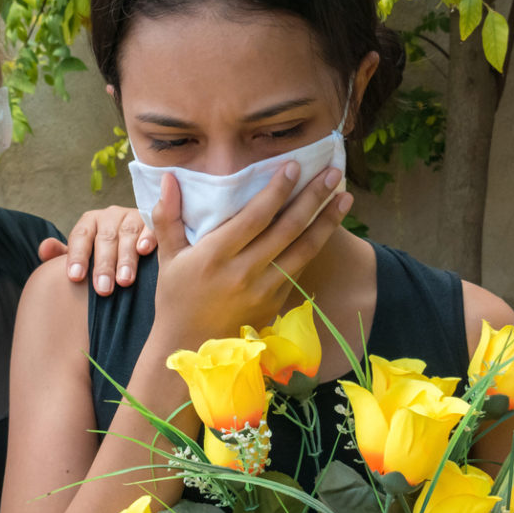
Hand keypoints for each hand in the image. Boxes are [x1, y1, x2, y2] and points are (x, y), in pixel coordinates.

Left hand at [37, 207, 156, 295]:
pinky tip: (145, 251)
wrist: (135, 243)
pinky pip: (152, 227)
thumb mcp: (82, 255)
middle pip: (104, 238)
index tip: (75, 277)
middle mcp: (110, 216)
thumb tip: (44, 249)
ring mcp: (133, 217)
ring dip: (126, 257)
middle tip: (103, 289)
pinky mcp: (154, 222)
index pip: (80, 236)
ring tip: (124, 280)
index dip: (77, 256)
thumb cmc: (102, 256)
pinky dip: (148, 237)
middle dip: (103, 264)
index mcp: (90, 222)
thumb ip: (62, 255)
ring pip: (127, 234)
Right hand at [149, 161, 349, 347]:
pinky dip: (317, 245)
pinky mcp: (275, 302)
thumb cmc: (176, 297)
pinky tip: (328, 226)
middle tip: (333, 172)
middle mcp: (244, 272)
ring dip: (327, 221)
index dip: (278, 190)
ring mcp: (263, 290)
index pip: (255, 216)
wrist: (191, 346)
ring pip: (304, 250)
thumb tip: (169, 178)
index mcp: (215, 255)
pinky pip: (300, 269)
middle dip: (313, 197)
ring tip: (346, 197)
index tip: (294, 166)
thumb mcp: (167, 256)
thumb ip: (167, 215)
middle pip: (287, 229)